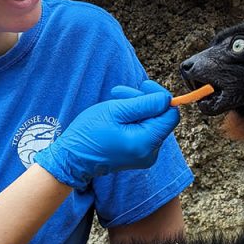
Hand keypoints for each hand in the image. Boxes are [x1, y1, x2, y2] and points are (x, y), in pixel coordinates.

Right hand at [34, 80, 179, 188]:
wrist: (72, 157)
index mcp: (146, 143)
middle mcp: (150, 153)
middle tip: (120, 93)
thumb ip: (145, 104)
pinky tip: (117, 114)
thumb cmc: (89, 133)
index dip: (160, 97)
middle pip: (160, 118)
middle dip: (143, 101)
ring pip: (151, 122)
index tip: (144, 86)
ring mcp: (145, 156)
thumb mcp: (116, 110)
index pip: (170, 115)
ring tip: (115, 100)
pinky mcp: (138, 155)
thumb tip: (167, 99)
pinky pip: (143, 131)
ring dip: (135, 107)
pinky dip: (133, 119)